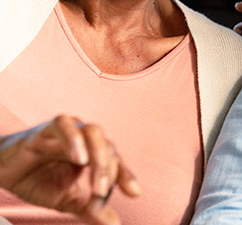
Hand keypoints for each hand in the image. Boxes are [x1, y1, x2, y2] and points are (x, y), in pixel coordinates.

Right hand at [0, 115, 140, 224]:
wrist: (2, 173)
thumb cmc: (36, 180)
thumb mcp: (66, 199)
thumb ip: (90, 208)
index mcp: (93, 153)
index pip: (115, 161)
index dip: (125, 176)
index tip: (135, 194)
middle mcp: (85, 138)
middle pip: (108, 146)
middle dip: (109, 171)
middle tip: (103, 194)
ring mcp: (68, 130)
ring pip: (94, 132)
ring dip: (99, 157)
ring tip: (96, 183)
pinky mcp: (46, 128)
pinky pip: (64, 125)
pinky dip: (74, 140)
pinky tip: (79, 159)